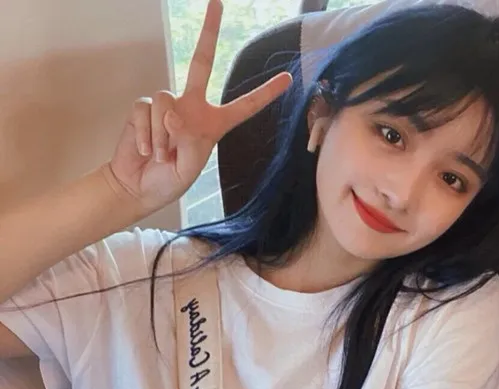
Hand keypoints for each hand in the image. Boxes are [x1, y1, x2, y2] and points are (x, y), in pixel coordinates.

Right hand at [108, 0, 291, 215]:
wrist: (139, 187)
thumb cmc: (170, 181)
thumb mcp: (189, 166)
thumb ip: (186, 138)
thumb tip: (173, 113)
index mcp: (213, 124)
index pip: (243, 106)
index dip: (264, 94)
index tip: (287, 78)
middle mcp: (191, 107)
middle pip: (200, 62)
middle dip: (209, 32)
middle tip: (217, 1)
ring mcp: (167, 105)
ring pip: (165, 100)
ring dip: (162, 134)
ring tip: (161, 155)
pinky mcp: (143, 109)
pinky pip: (145, 110)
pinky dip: (146, 134)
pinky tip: (146, 151)